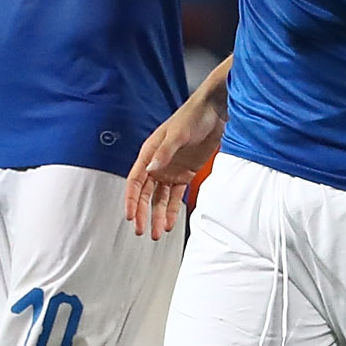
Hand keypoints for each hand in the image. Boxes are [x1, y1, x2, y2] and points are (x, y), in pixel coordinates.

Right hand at [125, 89, 223, 239]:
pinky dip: (174, 209)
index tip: (130, 216)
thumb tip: (151, 169)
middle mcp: (157, 164)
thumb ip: (165, 152)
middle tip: (142, 230)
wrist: (214, 113)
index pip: (135, 182)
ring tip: (157, 233)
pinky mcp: (185, 174)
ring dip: (158, 215)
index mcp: (148, 154)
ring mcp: (171, 170)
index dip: (131, 200)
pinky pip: (177, 195)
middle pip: (146, 194)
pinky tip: (171, 223)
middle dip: (143, 213)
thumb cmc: (192, 117)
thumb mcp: (177, 134)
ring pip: (160, 198)